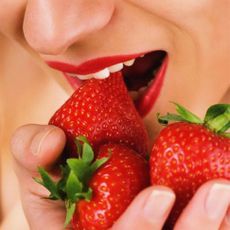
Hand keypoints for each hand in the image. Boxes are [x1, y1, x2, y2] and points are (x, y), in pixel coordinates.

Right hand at [11, 124, 229, 229]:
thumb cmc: (59, 173)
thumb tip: (48, 141)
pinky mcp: (165, 228)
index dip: (135, 228)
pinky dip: (219, 220)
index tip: (160, 193)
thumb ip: (31, 150)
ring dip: (212, 225)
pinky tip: (227, 200)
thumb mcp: (36, 164)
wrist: (83, 174)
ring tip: (227, 190)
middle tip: (219, 191)